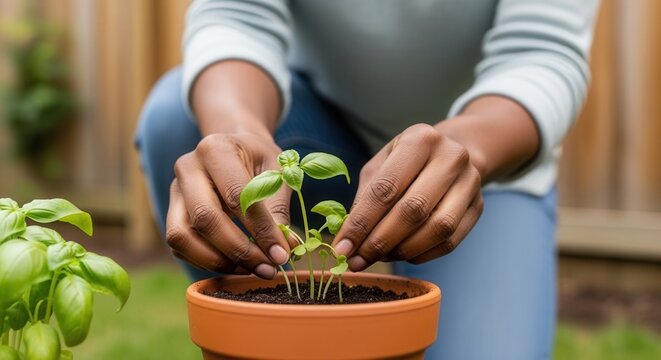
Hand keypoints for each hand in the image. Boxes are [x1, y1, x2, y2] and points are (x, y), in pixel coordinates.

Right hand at [166, 132, 292, 278]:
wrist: (234, 147)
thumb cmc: (258, 160)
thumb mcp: (277, 173)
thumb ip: (278, 210)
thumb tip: (282, 251)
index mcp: (216, 149)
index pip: (237, 196)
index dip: (260, 230)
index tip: (281, 255)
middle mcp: (188, 168)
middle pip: (204, 218)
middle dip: (238, 250)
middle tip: (267, 268)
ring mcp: (175, 192)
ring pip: (182, 237)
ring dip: (218, 261)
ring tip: (251, 269)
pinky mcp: (171, 213)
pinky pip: (180, 247)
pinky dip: (207, 262)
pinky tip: (235, 264)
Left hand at [332, 123, 483, 269]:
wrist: (453, 153)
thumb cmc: (406, 162)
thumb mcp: (380, 166)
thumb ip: (363, 200)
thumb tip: (345, 241)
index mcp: (420, 139)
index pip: (385, 189)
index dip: (361, 223)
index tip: (342, 248)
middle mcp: (450, 157)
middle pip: (413, 210)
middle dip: (380, 241)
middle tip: (357, 260)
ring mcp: (470, 182)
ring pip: (437, 228)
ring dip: (402, 250)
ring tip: (379, 257)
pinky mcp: (478, 206)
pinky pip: (450, 241)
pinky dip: (422, 254)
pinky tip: (402, 255)